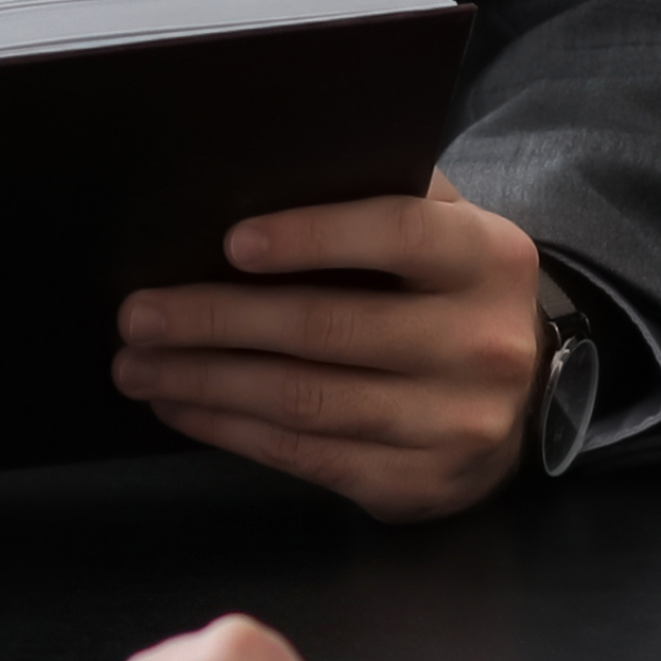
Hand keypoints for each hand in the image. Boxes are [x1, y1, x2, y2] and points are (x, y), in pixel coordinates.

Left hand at [116, 171, 547, 520]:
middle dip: (217, 321)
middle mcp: (481, 344)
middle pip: (328, 329)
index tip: (231, 242)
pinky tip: (183, 405)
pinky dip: (230, 430)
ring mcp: (452, 424)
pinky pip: (305, 456)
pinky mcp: (417, 483)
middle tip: (139, 314)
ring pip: (305, 402)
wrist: (522, 400)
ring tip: (138, 365)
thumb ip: (381, 195)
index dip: (312, 236)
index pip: (397, 234)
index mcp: (487, 259)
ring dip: (206, 383)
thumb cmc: (450, 294)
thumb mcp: (446, 231)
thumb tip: (257, 177)